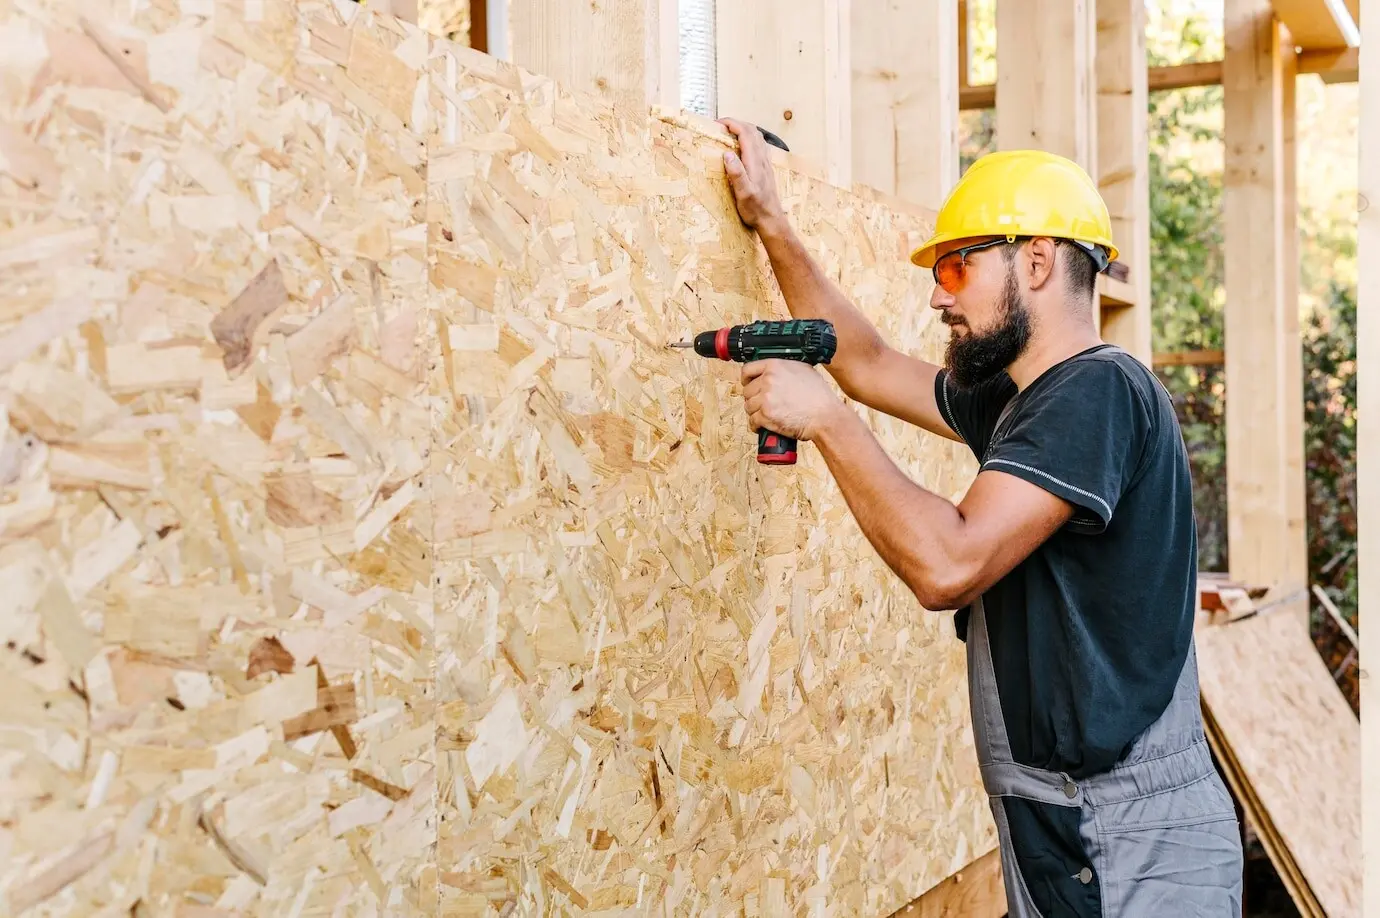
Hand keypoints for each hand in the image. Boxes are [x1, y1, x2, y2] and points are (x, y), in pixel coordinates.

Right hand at [718, 118, 787, 233]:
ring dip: (743, 129)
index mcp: (755, 161)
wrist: (771, 219)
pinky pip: (759, 145)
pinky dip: (749, 138)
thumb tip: (727, 154)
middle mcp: (762, 158)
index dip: (731, 123)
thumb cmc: (756, 209)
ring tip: (729, 132)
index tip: (718, 123)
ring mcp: (765, 162)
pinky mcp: (765, 168)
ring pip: (757, 136)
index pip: (745, 133)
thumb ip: (737, 173)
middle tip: (721, 125)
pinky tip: (743, 146)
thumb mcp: (743, 193)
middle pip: (752, 130)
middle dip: (736, 123)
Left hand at [741, 360, 843, 441]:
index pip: (748, 369)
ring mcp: (766, 398)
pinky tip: (764, 425)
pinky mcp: (766, 415)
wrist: (825, 416)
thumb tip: (777, 370)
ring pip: (748, 406)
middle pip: (747, 390)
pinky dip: (757, 425)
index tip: (748, 383)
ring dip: (755, 412)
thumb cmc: (819, 396)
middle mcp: (768, 380)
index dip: (746, 378)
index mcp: (775, 366)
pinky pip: (752, 421)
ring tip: (767, 414)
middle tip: (763, 404)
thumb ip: (787, 367)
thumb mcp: (805, 370)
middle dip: (754, 398)